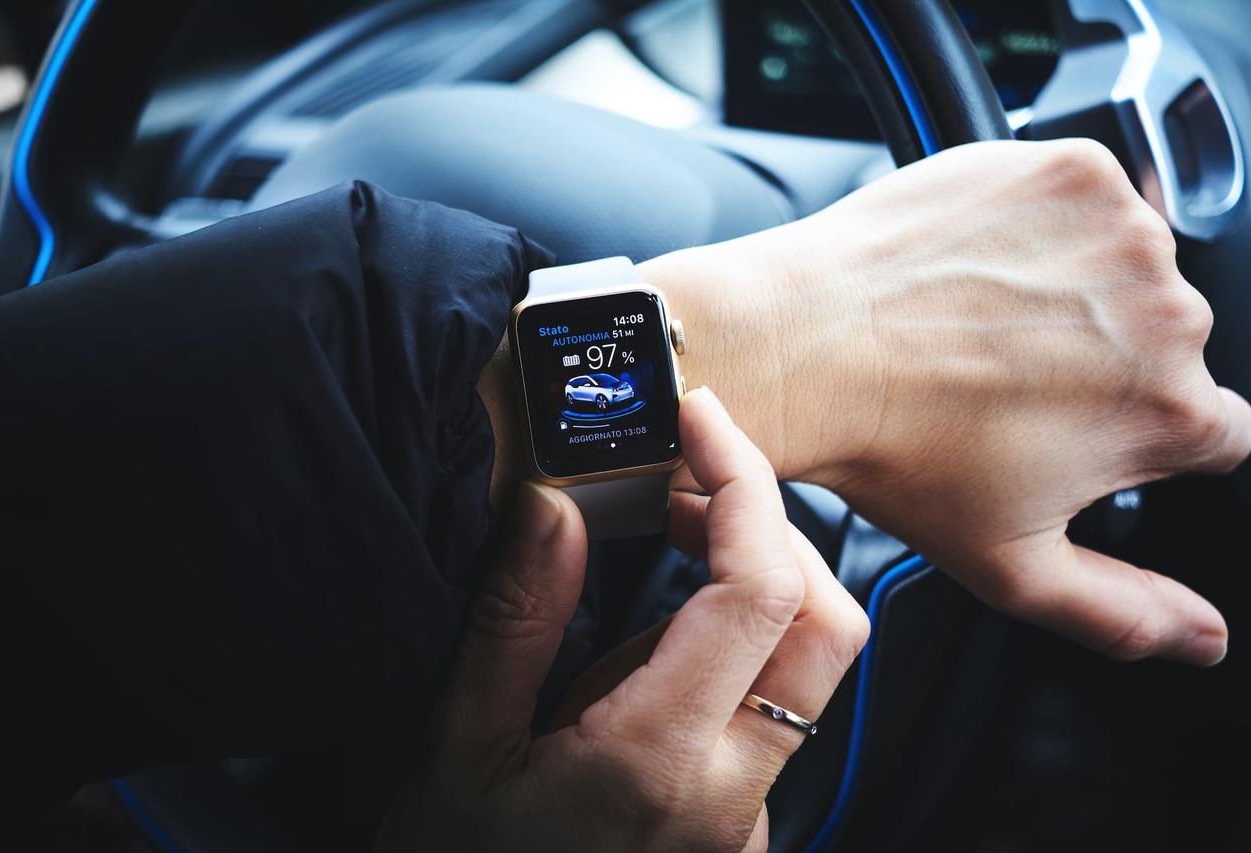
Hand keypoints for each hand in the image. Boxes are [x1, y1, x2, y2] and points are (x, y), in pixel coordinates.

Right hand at [380, 388, 867, 852]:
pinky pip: (772, 710)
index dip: (743, 487)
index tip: (699, 422)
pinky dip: (740, 637)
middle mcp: (728, 796)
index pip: (760, 594)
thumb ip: (516, 615)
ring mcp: (743, 820)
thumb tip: (557, 502)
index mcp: (656, 763)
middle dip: (772, 526)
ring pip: (813, 670)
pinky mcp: (735, 825)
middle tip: (684, 476)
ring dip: (761, 577)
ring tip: (667, 534)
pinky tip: (659, 624)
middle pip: (828, 626)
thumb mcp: (457, 740)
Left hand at [640, 138, 1250, 665]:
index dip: (1139, 431)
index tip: (1076, 423)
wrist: (801, 347)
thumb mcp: (1010, 566)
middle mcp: (1168, 317)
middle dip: (1104, 359)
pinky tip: (976, 263)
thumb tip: (1202, 638)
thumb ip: (1122, 612)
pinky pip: (1087, 195)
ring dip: (1075, 285)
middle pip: (1166, 342)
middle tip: (1007, 375)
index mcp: (1169, 415)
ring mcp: (1122, 232)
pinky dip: (1044, 220)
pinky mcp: (1070, 170)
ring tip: (980, 318)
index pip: (1210, 430)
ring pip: (1128, 266)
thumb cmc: (893, 454)